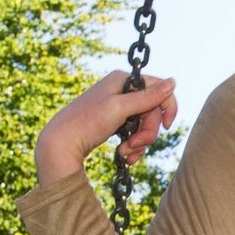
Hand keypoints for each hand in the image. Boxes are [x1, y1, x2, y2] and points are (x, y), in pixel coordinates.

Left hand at [34, 71, 178, 185]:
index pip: (158, 89)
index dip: (167, 107)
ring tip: (125, 153)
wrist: (61, 143)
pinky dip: (133, 146)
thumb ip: (147, 97)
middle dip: (147, 132)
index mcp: (123, 79)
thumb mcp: (120, 108)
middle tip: (135, 145)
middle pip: (152, 111)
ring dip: (139, 142)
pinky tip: (124, 155)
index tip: (166, 126)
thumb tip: (173, 82)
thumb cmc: (87, 122)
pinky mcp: (114, 122)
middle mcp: (121, 90)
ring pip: (144, 125)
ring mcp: (118, 107)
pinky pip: (134, 133)